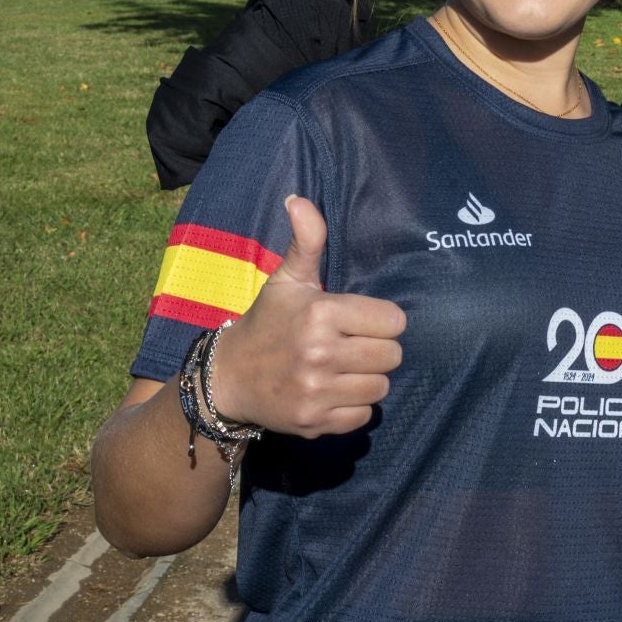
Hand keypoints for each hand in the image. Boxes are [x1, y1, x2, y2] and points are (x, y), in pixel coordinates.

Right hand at [211, 195, 406, 437]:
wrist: (228, 377)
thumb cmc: (268, 322)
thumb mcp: (287, 279)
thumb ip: (306, 240)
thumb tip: (299, 199)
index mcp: (321, 313)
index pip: (394, 321)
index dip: (380, 320)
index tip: (358, 322)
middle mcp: (320, 353)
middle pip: (393, 355)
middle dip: (377, 350)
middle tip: (350, 346)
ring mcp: (316, 391)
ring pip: (381, 386)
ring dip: (367, 378)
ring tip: (342, 368)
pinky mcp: (314, 421)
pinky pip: (364, 415)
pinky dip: (353, 407)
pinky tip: (332, 392)